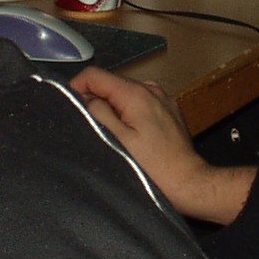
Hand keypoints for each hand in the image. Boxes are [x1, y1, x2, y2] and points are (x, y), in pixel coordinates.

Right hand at [70, 66, 253, 224]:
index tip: (70, 107)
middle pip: (111, 83)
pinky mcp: (169, 111)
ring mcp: (163, 99)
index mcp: (135, 93)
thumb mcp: (117, 140)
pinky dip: (130, 111)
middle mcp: (150, 89)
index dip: (77, 87)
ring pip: (125, 93)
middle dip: (95, 99)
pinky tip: (132, 133)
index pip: (95, 75)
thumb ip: (98, 113)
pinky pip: (141, 103)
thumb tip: (84, 97)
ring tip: (110, 132)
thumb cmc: (152, 167)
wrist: (188, 182)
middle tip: (89, 126)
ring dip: (113, 106)